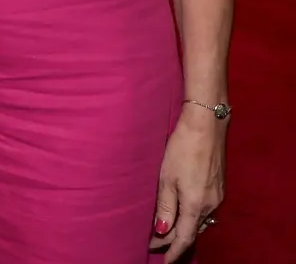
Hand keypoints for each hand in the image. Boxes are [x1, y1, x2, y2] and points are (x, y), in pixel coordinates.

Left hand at [150, 106, 225, 262]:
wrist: (206, 126)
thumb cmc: (181, 148)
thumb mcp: (166, 178)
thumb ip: (165, 205)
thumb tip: (162, 231)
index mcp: (196, 205)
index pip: (183, 238)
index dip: (172, 251)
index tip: (161, 259)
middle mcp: (210, 204)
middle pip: (192, 231)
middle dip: (175, 241)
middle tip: (157, 245)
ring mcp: (217, 195)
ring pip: (201, 221)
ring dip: (185, 229)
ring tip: (169, 232)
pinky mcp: (219, 186)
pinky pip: (206, 210)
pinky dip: (193, 217)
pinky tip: (185, 212)